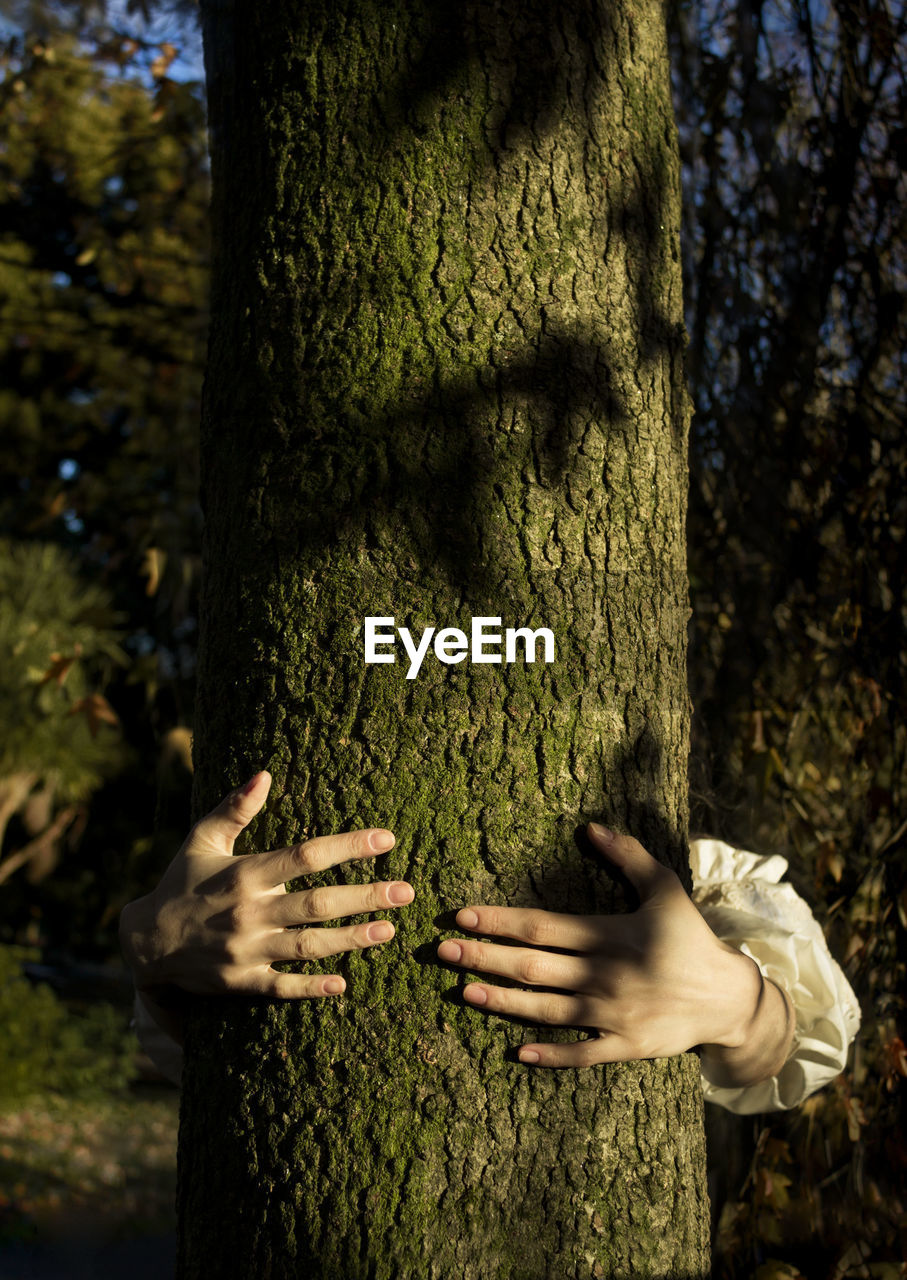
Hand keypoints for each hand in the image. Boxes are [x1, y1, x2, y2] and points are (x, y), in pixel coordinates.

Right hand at [120, 770, 413, 1008]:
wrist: (146, 943)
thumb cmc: (183, 882)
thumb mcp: (203, 840)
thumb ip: (235, 808)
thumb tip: (264, 774)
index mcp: (245, 873)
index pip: (305, 856)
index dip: (348, 847)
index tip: (386, 839)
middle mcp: (248, 912)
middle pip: (317, 905)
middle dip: (365, 898)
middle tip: (405, 892)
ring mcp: (246, 951)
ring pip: (308, 947)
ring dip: (351, 940)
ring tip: (388, 931)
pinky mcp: (242, 982)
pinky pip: (282, 988)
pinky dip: (311, 987)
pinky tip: (343, 983)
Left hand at [437, 824, 790, 1075]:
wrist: (729, 997)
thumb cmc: (690, 936)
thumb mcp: (664, 888)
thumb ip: (627, 855)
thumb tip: (589, 826)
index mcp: (610, 934)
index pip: (541, 925)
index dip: (498, 920)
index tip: (462, 915)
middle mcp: (605, 975)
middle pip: (532, 967)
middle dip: (484, 957)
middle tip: (442, 951)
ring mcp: (613, 1016)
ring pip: (545, 1010)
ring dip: (501, 1002)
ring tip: (463, 991)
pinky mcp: (625, 1047)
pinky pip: (580, 1055)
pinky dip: (549, 1056)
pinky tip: (516, 1053)